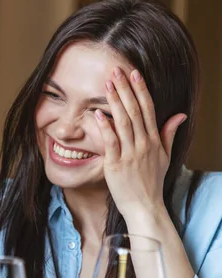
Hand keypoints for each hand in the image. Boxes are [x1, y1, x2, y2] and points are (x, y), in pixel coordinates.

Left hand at [94, 67, 185, 220]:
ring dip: (114, 102)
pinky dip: (105, 127)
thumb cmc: (152, 182)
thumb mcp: (165, 157)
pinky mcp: (116, 164)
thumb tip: (180, 115)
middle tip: (116, 71)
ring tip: (107, 85)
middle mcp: (144, 144)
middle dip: (125, 89)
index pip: (148, 109)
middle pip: (134, 111)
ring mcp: (130, 154)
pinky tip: (98, 113)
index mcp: (154, 140)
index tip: (134, 73)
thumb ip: (169, 134)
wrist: (145, 206)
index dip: (141, 90)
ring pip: (123, 123)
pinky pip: (111, 142)